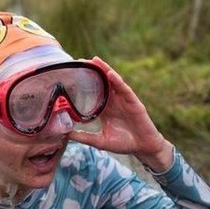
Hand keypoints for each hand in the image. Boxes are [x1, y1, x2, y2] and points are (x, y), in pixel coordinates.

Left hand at [69, 57, 173, 171]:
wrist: (142, 147)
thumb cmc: (123, 143)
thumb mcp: (101, 141)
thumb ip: (85, 137)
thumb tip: (67, 135)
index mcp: (104, 109)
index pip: (92, 93)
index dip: (82, 84)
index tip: (69, 76)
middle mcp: (113, 101)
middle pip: (101, 83)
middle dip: (92, 71)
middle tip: (78, 61)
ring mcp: (123, 100)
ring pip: (113, 81)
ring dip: (104, 70)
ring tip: (94, 60)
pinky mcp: (134, 102)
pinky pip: (124, 89)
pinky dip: (118, 81)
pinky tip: (110, 74)